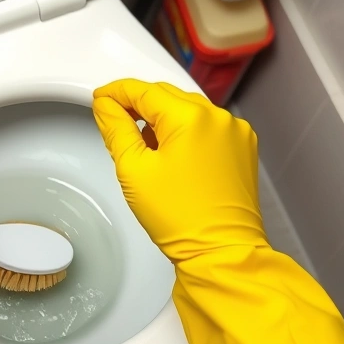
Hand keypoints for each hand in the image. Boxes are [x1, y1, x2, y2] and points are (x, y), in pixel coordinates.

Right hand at [93, 79, 343, 343]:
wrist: (221, 253)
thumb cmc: (180, 219)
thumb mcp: (133, 171)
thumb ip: (116, 129)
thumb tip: (106, 107)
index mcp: (191, 117)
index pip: (144, 90)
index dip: (117, 92)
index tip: (100, 98)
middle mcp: (218, 118)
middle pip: (168, 96)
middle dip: (139, 104)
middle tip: (114, 117)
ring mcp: (235, 133)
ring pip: (189, 111)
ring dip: (163, 118)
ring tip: (142, 141)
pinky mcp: (243, 150)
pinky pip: (208, 128)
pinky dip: (186, 132)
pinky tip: (171, 152)